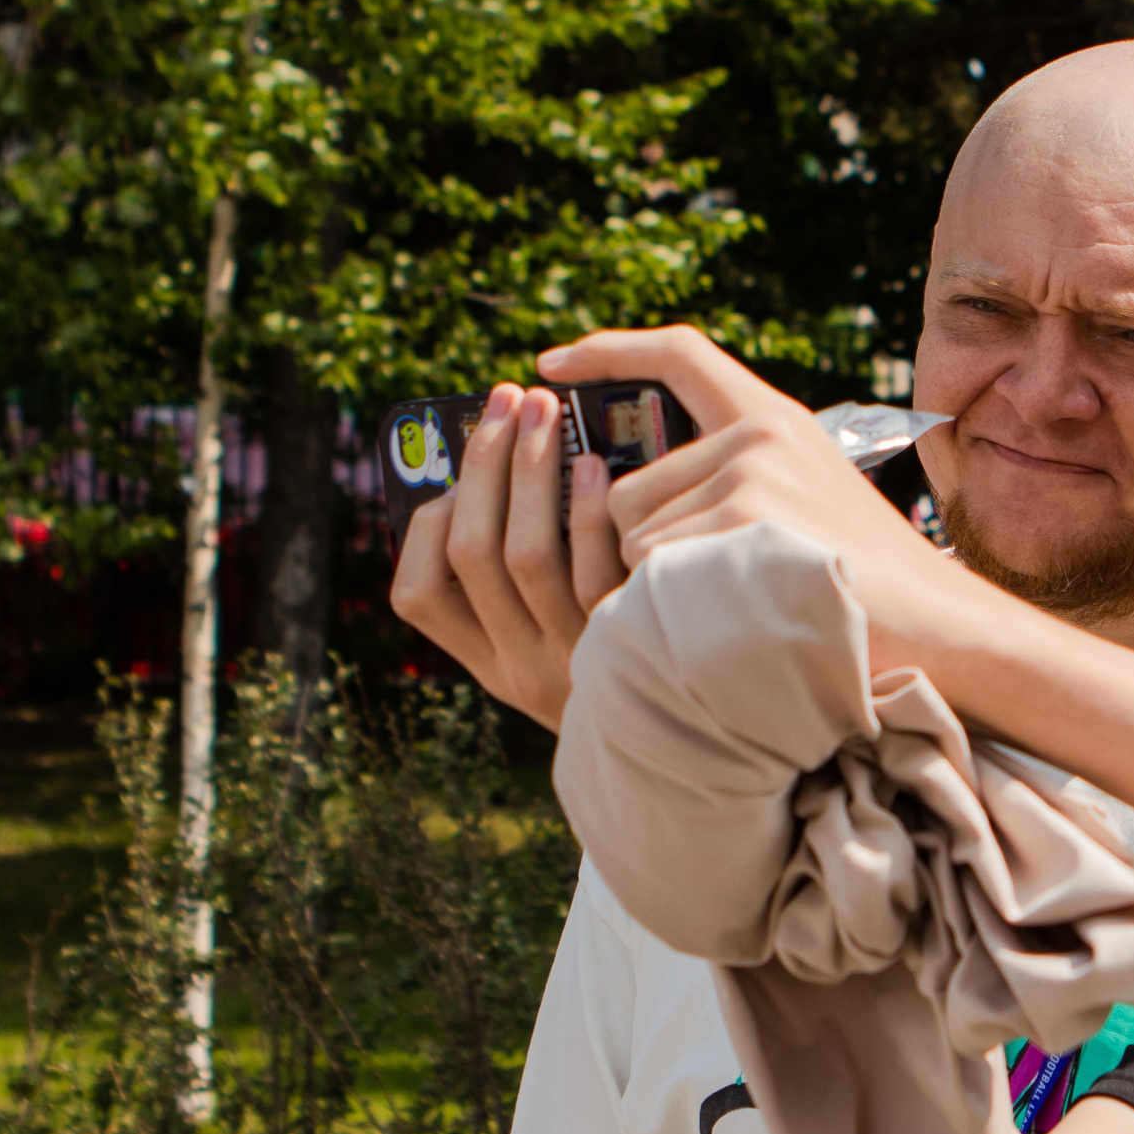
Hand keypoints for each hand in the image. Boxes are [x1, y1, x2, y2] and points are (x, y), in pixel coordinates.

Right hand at [389, 380, 627, 731]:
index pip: (419, 593)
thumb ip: (527, 594)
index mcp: (491, 662)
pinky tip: (594, 465)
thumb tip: (501, 481)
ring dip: (529, 470)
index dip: (428, 526)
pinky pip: (593, 567)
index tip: (454, 472)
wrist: (714, 733)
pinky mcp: (632, 641)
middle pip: (474, 551)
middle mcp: (523, 667)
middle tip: (506, 399)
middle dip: (484, 464)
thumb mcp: (560, 650)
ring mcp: (576, 656)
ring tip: (545, 415)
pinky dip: (584, 509)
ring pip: (526, 553)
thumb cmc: (629, 665)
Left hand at [539, 327, 978, 668]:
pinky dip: (673, 606)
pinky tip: (729, 619)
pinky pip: (652, 571)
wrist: (940, 627)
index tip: (551, 365)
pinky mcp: (739, 524)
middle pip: (626, 488)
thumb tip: (627, 500)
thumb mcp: (810, 502)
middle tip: (710, 587)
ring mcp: (748, 478)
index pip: (678, 355)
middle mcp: (757, 436)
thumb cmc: (869, 586)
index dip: (606, 351)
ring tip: (733, 604)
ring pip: (632, 536)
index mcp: (773, 419)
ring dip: (660, 583)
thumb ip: (737, 480)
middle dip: (643, 547)